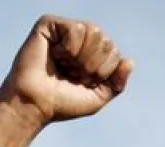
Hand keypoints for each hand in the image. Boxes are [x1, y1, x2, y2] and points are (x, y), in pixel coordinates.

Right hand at [0, 16, 133, 146]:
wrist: (35, 105)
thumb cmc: (62, 103)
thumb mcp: (97, 98)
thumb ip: (117, 82)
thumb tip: (129, 61)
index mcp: (92, 55)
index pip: (115, 54)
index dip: (102, 73)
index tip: (82, 83)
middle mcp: (80, 40)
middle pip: (106, 41)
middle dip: (92, 65)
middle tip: (72, 74)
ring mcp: (65, 31)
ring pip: (94, 31)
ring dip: (82, 57)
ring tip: (65, 65)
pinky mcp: (49, 24)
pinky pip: (76, 28)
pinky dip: (69, 48)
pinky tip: (56, 55)